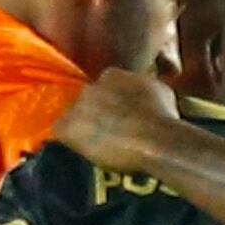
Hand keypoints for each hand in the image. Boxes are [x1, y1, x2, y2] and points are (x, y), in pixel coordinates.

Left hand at [60, 66, 181, 168]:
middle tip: (111, 132)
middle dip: (97, 114)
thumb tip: (148, 93)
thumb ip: (146, 89)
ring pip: (74, 116)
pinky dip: (69, 140)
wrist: (153, 138)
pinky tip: (82, 149)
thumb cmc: (163, 117)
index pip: (105, 86)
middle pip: (88, 100)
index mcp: (112, 75)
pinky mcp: (67, 127)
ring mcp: (77, 106)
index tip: (121, 115)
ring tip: (98, 145)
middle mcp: (91, 86)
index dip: (113, 102)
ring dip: (83, 128)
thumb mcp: (162, 91)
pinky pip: (60, 132)